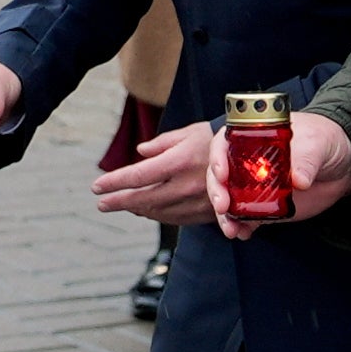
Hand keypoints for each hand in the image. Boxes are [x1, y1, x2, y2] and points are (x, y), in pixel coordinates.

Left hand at [94, 121, 219, 227]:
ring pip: (158, 212)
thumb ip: (162, 143)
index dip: (114, 183)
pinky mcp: (207, 213)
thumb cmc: (216, 138)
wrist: (254, 156)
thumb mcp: (188, 133)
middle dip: (119, 202)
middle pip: (143, 199)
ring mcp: (197, 202)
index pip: (137, 176)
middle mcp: (186, 186)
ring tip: (121, 205)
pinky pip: (175, 218)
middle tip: (101, 204)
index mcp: (178, 162)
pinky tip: (147, 210)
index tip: (96, 187)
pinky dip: (157, 214)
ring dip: (137, 209)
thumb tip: (141, 151)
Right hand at [209, 110, 350, 240]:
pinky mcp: (264, 206)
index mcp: (252, 138)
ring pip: (229, 200)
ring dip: (226, 216)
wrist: (342, 166)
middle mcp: (246, 162)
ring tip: (231, 229)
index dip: (217, 158)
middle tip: (223, 205)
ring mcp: (254, 186)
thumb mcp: (317, 144)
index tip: (222, 173)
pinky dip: (242, 227)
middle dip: (218, 191)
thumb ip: (306, 159)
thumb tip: (299, 180)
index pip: (224, 144)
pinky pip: (247, 218)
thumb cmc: (324, 141)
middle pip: (220, 175)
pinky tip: (243, 234)